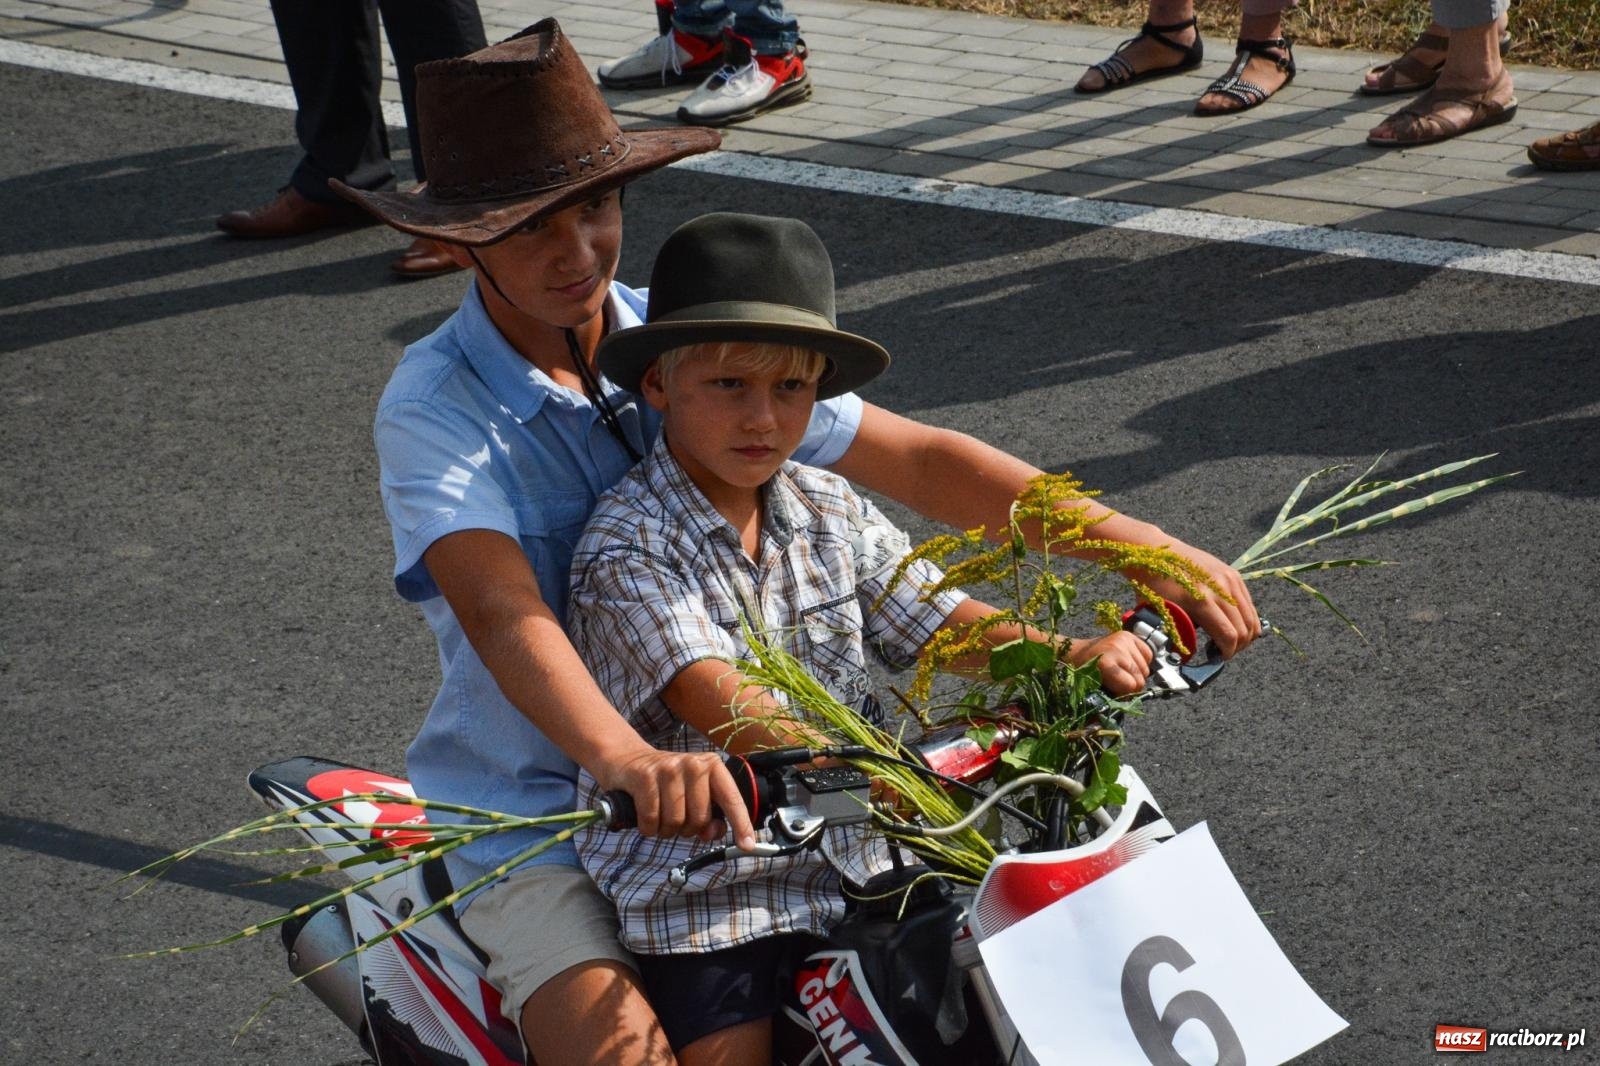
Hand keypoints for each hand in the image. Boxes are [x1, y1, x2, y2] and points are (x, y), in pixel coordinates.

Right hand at [599, 747, 757, 850]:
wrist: (629, 760)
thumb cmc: (667, 784)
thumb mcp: (694, 795)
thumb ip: (710, 816)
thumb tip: (713, 833)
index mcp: (712, 766)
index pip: (731, 799)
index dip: (741, 824)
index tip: (747, 845)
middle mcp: (694, 764)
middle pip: (699, 819)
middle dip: (687, 829)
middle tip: (677, 819)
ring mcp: (669, 769)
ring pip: (675, 822)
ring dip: (666, 830)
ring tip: (661, 816)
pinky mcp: (645, 777)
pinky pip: (652, 820)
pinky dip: (648, 828)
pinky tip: (646, 818)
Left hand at [1070, 631, 1153, 695]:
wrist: (1075, 652)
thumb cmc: (1082, 673)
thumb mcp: (1092, 690)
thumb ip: (1109, 701)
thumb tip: (1122, 715)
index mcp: (1106, 664)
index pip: (1132, 686)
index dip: (1125, 694)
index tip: (1116, 693)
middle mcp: (1117, 648)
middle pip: (1141, 679)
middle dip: (1132, 685)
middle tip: (1118, 683)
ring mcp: (1124, 640)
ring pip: (1146, 668)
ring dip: (1137, 674)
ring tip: (1121, 672)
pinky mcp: (1129, 635)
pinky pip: (1148, 655)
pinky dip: (1142, 662)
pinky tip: (1128, 662)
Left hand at [1142, 539, 1260, 658]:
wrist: (1155, 551)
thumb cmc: (1152, 584)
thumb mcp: (1159, 614)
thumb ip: (1175, 637)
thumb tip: (1185, 659)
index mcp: (1200, 601)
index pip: (1228, 635)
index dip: (1226, 652)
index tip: (1217, 658)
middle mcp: (1219, 588)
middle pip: (1244, 629)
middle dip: (1237, 646)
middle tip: (1222, 651)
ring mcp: (1229, 578)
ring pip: (1252, 617)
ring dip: (1244, 634)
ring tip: (1227, 639)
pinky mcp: (1233, 573)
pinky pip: (1249, 604)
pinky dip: (1245, 618)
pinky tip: (1229, 622)